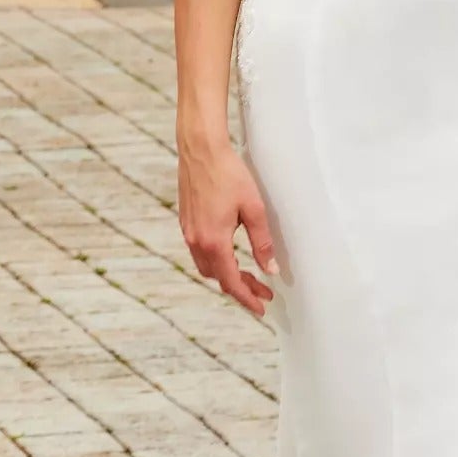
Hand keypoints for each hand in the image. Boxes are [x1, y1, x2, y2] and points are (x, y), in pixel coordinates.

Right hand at [178, 134, 279, 317]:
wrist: (201, 149)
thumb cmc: (228, 174)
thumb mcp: (253, 209)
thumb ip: (262, 242)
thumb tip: (270, 268)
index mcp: (214, 241)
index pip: (231, 281)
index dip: (247, 297)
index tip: (261, 307)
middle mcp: (197, 241)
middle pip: (218, 277)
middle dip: (240, 288)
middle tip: (262, 292)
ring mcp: (189, 231)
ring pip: (207, 266)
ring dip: (227, 274)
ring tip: (249, 276)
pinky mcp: (187, 221)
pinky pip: (200, 252)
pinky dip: (216, 260)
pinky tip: (230, 254)